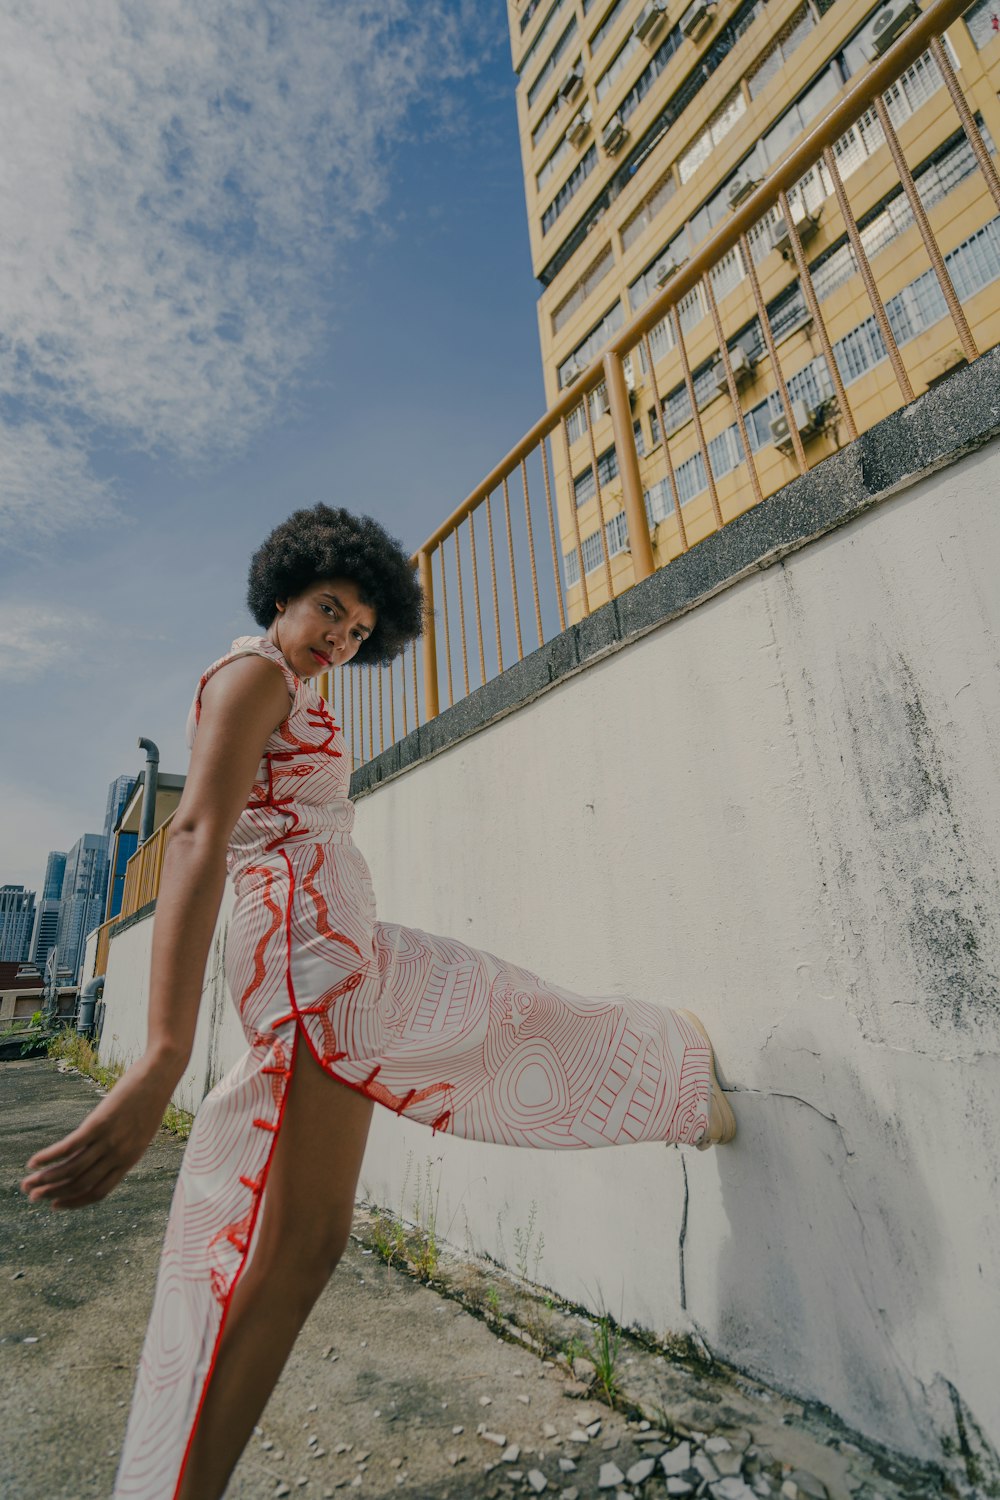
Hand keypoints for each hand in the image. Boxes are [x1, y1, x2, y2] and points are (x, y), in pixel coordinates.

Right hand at [21, 1055, 176, 1209]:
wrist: (161, 1074)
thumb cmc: (150, 1099)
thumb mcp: (140, 1130)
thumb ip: (122, 1146)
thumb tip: (100, 1154)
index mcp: (130, 1160)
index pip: (98, 1192)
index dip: (74, 1201)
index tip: (55, 1205)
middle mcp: (120, 1155)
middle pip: (81, 1184)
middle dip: (54, 1193)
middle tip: (33, 1197)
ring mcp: (110, 1140)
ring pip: (72, 1169)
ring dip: (46, 1179)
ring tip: (27, 1183)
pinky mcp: (100, 1122)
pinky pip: (70, 1147)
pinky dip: (49, 1156)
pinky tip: (34, 1161)